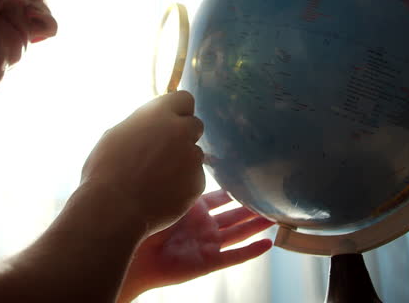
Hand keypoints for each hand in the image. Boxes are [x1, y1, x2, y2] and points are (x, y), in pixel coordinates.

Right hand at [81, 91, 205, 235]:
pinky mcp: (198, 182)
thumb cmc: (105, 171)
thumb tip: (152, 126)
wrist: (113, 210)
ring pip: (195, 154)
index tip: (169, 122)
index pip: (184, 99)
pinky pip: (194, 178)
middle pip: (195, 125)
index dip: (177, 111)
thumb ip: (143, 126)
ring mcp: (191, 157)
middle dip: (184, 135)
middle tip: (164, 152)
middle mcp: (180, 131)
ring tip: (156, 179)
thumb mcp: (116, 135)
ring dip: (183, 162)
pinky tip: (161, 194)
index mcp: (158, 114)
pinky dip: (183, 185)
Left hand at [117, 189, 274, 301]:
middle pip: (235, 215)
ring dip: (258, 226)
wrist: (130, 251)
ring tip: (278, 216)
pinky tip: (269, 243)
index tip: (249, 174)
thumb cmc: (142, 218)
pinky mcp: (208, 262)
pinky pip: (235, 257)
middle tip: (271, 194)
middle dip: (253, 206)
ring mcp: (206, 245)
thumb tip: (187, 147)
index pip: (219, 197)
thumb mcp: (166, 190)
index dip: (234, 188)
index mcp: (193, 209)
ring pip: (240, 233)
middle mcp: (203, 226)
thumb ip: (181, 174)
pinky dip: (252, 251)